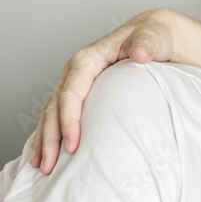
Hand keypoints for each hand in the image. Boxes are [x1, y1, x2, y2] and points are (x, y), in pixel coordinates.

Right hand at [31, 9, 176, 173]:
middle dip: (51, 137)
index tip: (73, 144)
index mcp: (89, 58)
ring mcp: (77, 82)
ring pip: (53, 113)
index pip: (72, 92)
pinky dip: (52, 133)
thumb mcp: (153, 37)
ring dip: (46, 139)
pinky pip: (60, 114)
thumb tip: (140, 53)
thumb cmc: (154, 36)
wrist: (155, 36)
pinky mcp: (82, 92)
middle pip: (56, 106)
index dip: (70, 119)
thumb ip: (146, 44)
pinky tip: (48, 153)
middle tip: (51, 165)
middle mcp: (77, 71)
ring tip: (43, 166)